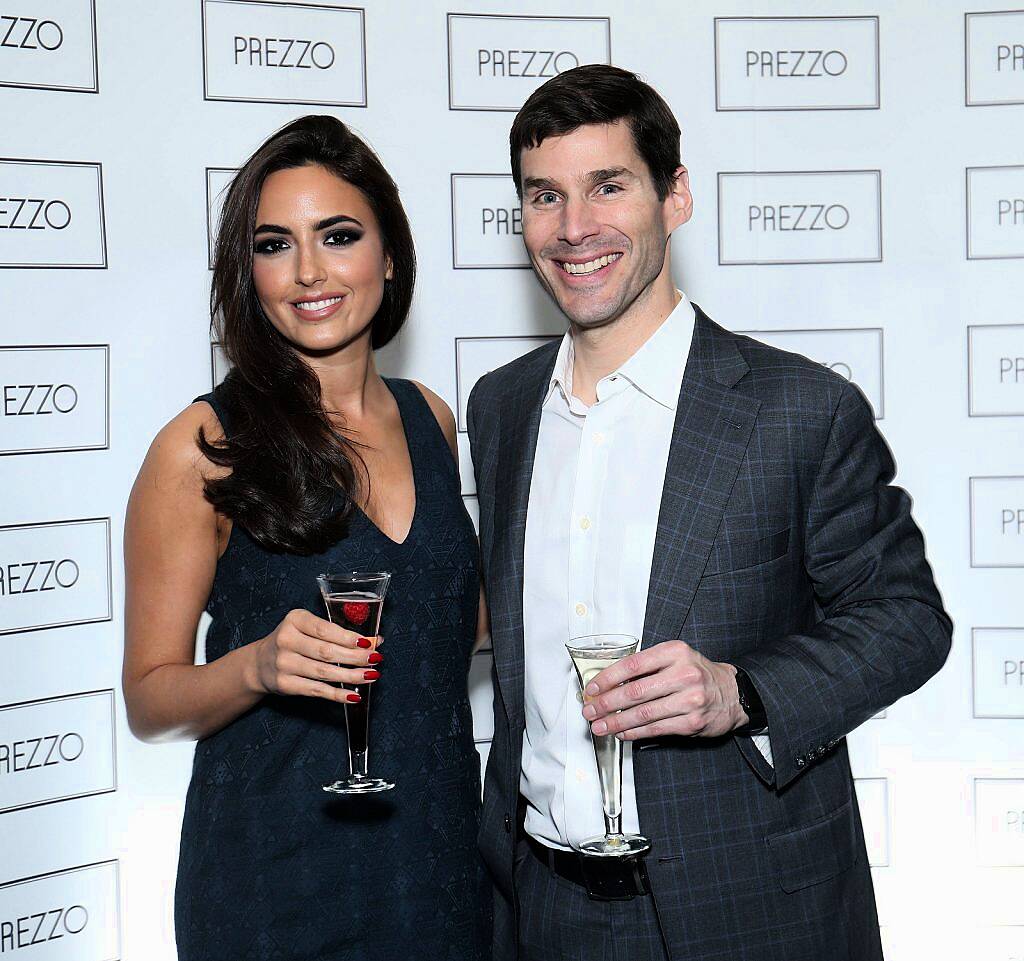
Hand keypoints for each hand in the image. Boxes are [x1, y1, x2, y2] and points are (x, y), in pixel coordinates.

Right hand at [247, 609, 381, 702]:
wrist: (259, 663)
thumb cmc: (294, 641)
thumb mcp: (308, 628)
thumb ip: (338, 632)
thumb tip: (377, 640)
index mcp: (294, 620)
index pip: (324, 629)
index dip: (348, 637)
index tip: (369, 642)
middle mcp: (286, 640)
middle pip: (326, 651)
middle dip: (355, 657)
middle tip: (376, 659)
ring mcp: (284, 664)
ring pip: (324, 672)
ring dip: (351, 676)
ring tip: (371, 675)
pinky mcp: (285, 684)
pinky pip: (316, 690)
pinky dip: (337, 694)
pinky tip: (354, 695)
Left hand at [581, 640, 745, 739]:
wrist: (732, 693)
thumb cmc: (696, 674)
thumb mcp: (675, 659)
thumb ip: (647, 668)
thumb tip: (609, 683)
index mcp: (675, 652)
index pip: (633, 664)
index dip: (608, 677)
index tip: (593, 687)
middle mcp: (684, 674)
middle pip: (635, 691)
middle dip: (607, 703)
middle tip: (590, 709)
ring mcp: (690, 699)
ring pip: (644, 713)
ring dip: (616, 722)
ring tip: (600, 726)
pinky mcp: (692, 722)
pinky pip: (656, 729)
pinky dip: (634, 732)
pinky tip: (622, 733)